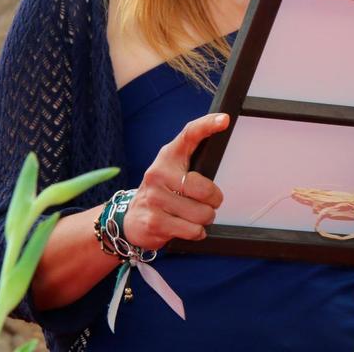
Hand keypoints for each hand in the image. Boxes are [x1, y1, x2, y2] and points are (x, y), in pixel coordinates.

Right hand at [123, 113, 229, 250]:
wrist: (130, 219)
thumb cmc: (162, 192)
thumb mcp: (173, 171)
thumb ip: (193, 162)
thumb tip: (219, 145)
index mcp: (168, 156)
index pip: (189, 135)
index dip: (207, 125)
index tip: (223, 120)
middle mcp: (158, 173)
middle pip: (205, 189)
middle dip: (214, 201)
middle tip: (205, 203)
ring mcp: (154, 198)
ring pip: (201, 213)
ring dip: (204, 219)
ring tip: (191, 216)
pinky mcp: (154, 221)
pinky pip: (192, 230)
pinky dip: (196, 232)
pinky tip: (185, 227)